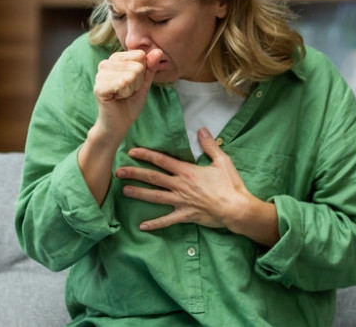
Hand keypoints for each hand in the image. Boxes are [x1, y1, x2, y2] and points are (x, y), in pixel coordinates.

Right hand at [93, 48, 163, 138]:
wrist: (119, 124)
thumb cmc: (130, 102)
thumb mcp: (144, 83)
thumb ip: (150, 67)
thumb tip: (158, 51)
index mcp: (116, 59)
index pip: (140, 56)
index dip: (142, 73)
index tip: (134, 83)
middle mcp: (106, 63)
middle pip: (137, 66)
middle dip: (137, 82)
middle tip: (128, 92)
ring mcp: (100, 75)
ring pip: (130, 75)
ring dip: (131, 89)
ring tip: (122, 95)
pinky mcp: (98, 87)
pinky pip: (121, 84)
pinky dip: (124, 93)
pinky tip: (117, 98)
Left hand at [116, 128, 278, 245]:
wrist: (236, 208)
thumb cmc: (230, 185)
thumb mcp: (222, 161)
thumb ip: (210, 145)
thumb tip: (202, 130)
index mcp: (187, 171)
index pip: (162, 160)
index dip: (146, 155)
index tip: (132, 152)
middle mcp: (180, 186)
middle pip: (153, 178)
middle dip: (135, 174)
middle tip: (118, 172)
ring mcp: (181, 201)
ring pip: (155, 197)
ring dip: (139, 194)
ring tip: (124, 191)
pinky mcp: (185, 215)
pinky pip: (167, 220)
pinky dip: (155, 224)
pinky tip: (142, 226)